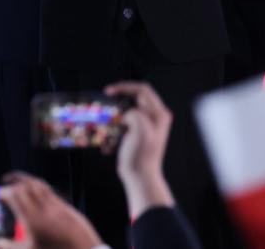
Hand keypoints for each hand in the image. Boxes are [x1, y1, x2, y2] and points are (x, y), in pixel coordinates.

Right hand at [0, 172, 101, 248]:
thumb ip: (9, 246)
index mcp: (31, 219)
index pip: (14, 195)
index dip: (4, 192)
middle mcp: (43, 208)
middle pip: (25, 185)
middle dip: (13, 182)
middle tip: (5, 185)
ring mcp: (55, 205)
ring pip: (38, 184)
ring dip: (26, 180)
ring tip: (18, 183)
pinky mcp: (64, 205)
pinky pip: (49, 190)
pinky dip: (38, 187)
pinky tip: (36, 192)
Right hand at [105, 82, 174, 217]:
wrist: (140, 177)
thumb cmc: (142, 157)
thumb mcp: (141, 131)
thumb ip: (136, 114)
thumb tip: (127, 114)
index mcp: (158, 114)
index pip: (142, 89)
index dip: (124, 87)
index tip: (109, 91)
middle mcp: (154, 117)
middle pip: (133, 99)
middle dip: (117, 103)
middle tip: (106, 107)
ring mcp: (146, 125)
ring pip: (125, 111)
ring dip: (113, 117)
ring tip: (106, 127)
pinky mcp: (137, 133)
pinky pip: (122, 124)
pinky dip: (113, 129)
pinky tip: (108, 142)